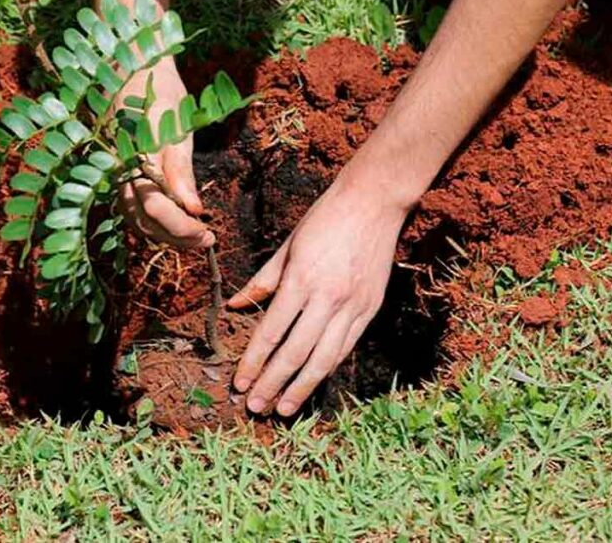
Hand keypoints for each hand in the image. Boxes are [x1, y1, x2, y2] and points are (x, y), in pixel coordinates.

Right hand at [118, 58, 215, 248]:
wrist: (135, 68)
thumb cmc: (158, 91)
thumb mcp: (175, 124)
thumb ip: (180, 168)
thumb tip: (193, 208)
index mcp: (132, 159)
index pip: (155, 209)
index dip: (181, 228)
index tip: (207, 233)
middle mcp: (119, 172)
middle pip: (145, 222)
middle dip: (177, 237)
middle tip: (208, 241)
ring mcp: (117, 175)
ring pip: (138, 220)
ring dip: (167, 234)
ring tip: (197, 237)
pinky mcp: (121, 175)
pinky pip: (135, 209)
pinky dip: (156, 223)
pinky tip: (178, 222)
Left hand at [228, 163, 409, 416]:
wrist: (374, 202)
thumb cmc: (324, 219)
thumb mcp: (287, 246)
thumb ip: (262, 281)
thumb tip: (236, 307)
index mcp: (301, 280)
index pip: (272, 332)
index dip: (254, 361)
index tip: (240, 383)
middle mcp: (328, 298)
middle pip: (296, 353)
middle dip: (273, 383)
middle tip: (255, 407)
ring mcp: (353, 306)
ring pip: (324, 359)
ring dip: (302, 387)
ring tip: (283, 409)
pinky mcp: (370, 308)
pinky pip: (345, 347)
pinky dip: (327, 368)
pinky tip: (313, 383)